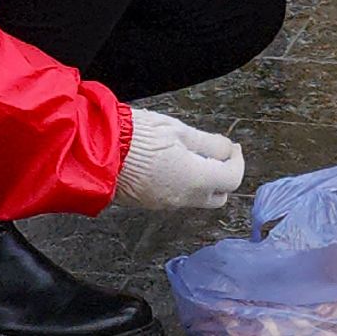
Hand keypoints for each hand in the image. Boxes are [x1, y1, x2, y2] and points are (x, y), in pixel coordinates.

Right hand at [113, 108, 244, 208]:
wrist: (99, 150)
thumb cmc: (138, 136)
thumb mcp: (179, 131)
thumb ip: (209, 143)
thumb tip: (226, 149)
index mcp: (196, 179)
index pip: (232, 179)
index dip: (237, 161)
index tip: (233, 147)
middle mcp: (184, 198)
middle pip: (218, 196)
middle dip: (223, 175)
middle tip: (217, 153)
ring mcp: (166, 204)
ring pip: (197, 198)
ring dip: (202, 180)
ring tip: (192, 154)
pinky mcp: (151, 203)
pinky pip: (177, 197)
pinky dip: (183, 184)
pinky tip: (173, 163)